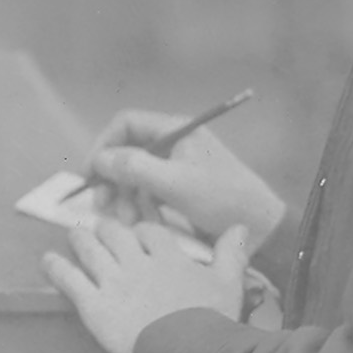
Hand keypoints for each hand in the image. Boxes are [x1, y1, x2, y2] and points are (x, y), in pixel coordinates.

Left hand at [43, 217, 250, 352]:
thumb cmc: (212, 321)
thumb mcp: (230, 285)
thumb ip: (232, 254)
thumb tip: (242, 227)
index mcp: (169, 256)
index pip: (150, 232)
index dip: (142, 233)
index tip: (139, 236)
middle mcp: (138, 262)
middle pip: (115, 233)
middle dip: (107, 230)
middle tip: (100, 230)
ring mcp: (113, 282)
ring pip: (89, 249)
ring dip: (80, 240)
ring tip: (73, 237)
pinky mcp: (93, 304)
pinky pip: (69, 278)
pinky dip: (55, 267)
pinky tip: (47, 260)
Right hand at [87, 107, 285, 250]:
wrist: (261, 228)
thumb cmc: (222, 199)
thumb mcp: (175, 182)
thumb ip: (134, 167)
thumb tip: (100, 159)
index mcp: (176, 129)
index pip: (126, 124)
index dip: (104, 145)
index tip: (91, 174)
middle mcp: (175, 143)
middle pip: (128, 152)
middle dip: (114, 179)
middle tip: (103, 205)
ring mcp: (178, 167)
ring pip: (136, 177)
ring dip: (128, 199)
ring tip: (129, 221)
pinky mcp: (181, 190)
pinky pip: (150, 193)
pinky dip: (143, 208)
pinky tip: (146, 224)